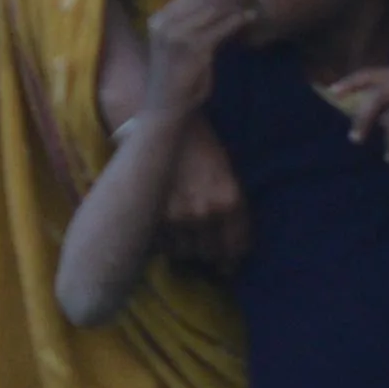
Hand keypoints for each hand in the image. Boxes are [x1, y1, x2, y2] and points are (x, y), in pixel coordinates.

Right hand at [138, 0, 253, 122]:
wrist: (165, 105)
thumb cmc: (173, 76)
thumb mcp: (176, 43)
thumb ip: (190, 24)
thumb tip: (218, 5)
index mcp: (157, 19)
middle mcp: (164, 23)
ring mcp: (177, 35)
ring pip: (212, 10)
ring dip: (233, 6)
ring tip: (248, 6)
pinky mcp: (194, 48)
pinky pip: (220, 28)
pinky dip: (236, 21)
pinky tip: (247, 18)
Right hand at [159, 121, 251, 276]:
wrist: (165, 126)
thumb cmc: (202, 148)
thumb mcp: (228, 177)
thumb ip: (231, 212)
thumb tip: (230, 255)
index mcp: (230, 201)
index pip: (236, 248)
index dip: (232, 258)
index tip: (226, 261)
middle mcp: (205, 213)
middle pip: (209, 254)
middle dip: (208, 252)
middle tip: (202, 243)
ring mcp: (177, 216)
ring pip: (184, 252)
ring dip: (185, 247)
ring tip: (183, 233)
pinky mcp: (152, 215)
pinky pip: (162, 245)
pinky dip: (165, 242)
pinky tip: (166, 227)